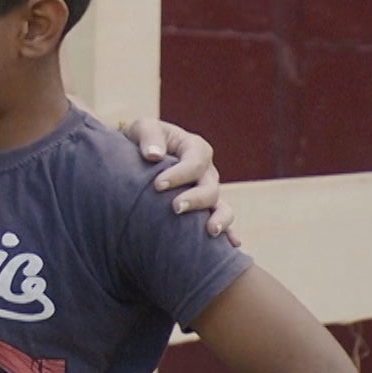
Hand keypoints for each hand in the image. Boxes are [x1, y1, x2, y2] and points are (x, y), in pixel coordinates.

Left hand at [121, 117, 240, 245]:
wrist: (139, 155)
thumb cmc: (142, 139)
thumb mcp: (143, 128)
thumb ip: (149, 136)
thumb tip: (153, 155)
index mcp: (194, 148)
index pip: (194, 162)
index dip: (179, 175)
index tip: (157, 185)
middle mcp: (206, 171)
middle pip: (210, 188)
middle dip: (195, 199)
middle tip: (175, 207)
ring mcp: (208, 191)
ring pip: (221, 207)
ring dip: (219, 219)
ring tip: (210, 231)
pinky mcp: (204, 209)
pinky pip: (221, 221)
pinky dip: (229, 233)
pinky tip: (232, 244)